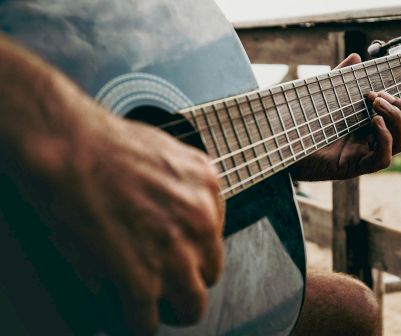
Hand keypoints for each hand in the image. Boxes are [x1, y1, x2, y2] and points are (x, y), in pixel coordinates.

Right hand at [0, 35, 223, 334]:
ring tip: (150, 306)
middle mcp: (201, 223)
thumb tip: (180, 215)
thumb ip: (185, 187)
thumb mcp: (169, 154)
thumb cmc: (107, 145)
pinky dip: (134, 322)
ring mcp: (175, 254)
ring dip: (169, 309)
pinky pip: (146, 322)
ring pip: (191, 306)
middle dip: (186, 280)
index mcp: (209, 190)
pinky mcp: (141, 280)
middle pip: (208, 274)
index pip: (215, 239)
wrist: (72, 148)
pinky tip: (122, 312)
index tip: (178, 255)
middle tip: (164, 281)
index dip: (193, 251)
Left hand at [291, 53, 400, 180]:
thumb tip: (356, 57)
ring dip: (396, 121)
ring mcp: (361, 156)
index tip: (375, 89)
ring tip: (377, 105)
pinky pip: (382, 160)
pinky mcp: (352, 167)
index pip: (397, 118)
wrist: (278, 144)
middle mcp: (366, 143)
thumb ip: (339, 78)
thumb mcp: (322, 97)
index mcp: (363, 127)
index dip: (396, 103)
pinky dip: (386, 139)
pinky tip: (375, 122)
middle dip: (400, 109)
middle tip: (377, 96)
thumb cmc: (297, 123)